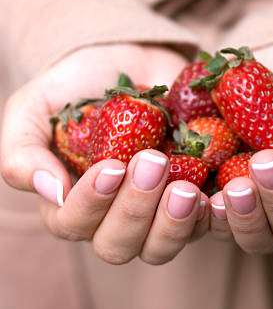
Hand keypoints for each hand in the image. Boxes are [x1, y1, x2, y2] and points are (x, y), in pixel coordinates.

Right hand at [0, 44, 209, 263]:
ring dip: (172, 225)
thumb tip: (49, 192)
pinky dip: (209, 217)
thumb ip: (22, 150)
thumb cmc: (74, 86)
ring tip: (186, 188)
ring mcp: (153, 214)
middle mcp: (110, 217)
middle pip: (118, 245)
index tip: (111, 165)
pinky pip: (202, 228)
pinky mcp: (190, 201)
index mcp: (69, 201)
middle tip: (152, 162)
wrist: (129, 61)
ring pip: (159, 248)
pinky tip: (213, 193)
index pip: (72, 223)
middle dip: (135, 210)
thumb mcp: (33, 107)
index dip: (90, 203)